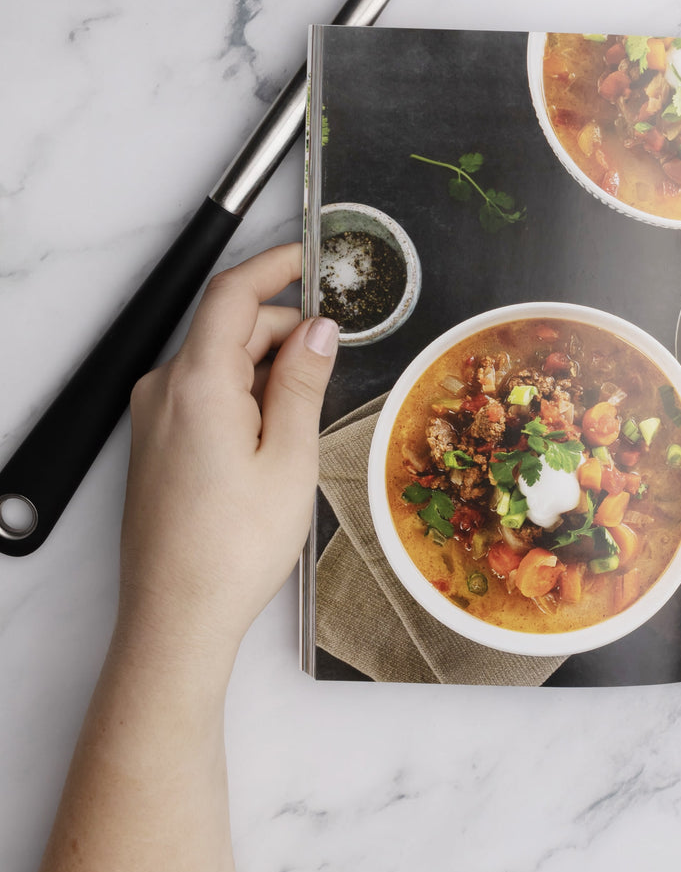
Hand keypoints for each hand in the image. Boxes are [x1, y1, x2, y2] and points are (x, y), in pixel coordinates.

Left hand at [117, 244, 336, 668]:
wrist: (178, 616)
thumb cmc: (233, 547)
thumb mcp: (290, 457)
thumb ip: (304, 381)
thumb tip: (319, 330)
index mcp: (197, 383)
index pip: (232, 295)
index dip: (273, 267)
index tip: (308, 256)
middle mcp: (164, 391)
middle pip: (228, 327)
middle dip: (283, 330)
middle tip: (334, 361)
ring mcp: (154, 418)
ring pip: (217, 361)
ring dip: (265, 366)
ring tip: (306, 417)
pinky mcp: (156, 443)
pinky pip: (203, 393)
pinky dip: (243, 393)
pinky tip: (274, 435)